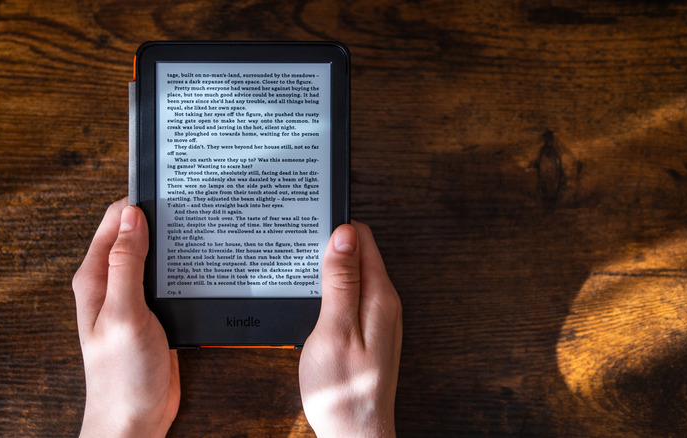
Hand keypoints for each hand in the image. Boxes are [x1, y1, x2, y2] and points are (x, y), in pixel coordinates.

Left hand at [72, 199, 179, 437]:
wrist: (135, 418)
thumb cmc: (122, 376)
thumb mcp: (124, 314)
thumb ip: (126, 264)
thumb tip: (132, 216)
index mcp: (96, 278)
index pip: (115, 221)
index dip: (139, 203)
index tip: (168, 192)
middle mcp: (112, 283)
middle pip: (136, 234)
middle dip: (161, 218)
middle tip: (192, 206)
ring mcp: (133, 298)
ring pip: (155, 255)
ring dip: (174, 243)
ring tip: (201, 228)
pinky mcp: (154, 312)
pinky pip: (168, 279)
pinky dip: (182, 268)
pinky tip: (201, 264)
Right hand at [299, 222, 402, 437]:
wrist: (354, 434)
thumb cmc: (342, 388)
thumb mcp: (334, 327)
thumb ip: (341, 280)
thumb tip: (344, 234)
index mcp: (380, 296)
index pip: (363, 239)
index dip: (336, 229)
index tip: (310, 228)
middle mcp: (385, 303)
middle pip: (360, 254)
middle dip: (332, 245)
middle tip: (301, 247)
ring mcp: (378, 319)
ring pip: (354, 275)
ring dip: (331, 268)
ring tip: (303, 267)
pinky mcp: (367, 333)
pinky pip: (352, 297)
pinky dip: (333, 290)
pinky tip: (315, 298)